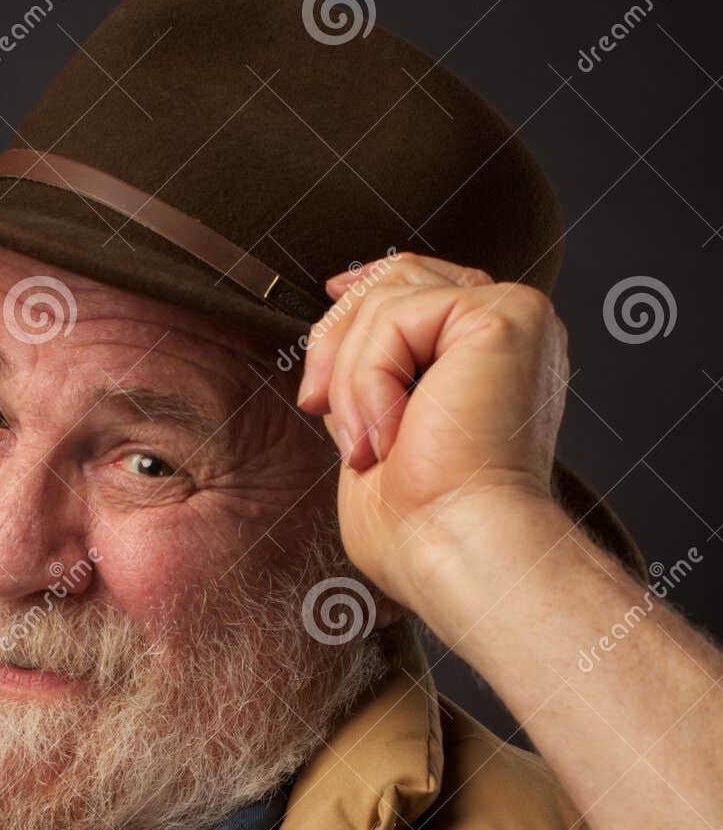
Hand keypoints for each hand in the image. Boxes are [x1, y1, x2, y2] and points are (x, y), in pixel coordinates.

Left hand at [296, 253, 570, 611]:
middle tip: (314, 404)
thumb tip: (333, 343)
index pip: (422, 284)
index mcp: (492, 355)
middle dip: (336, 335)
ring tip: (365, 448)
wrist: (460, 552)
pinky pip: (398, 315)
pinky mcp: (503, 319)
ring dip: (350, 379)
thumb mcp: (375, 434)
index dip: (366, 284)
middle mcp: (514, 326)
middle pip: (397, 277)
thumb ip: (367, 381)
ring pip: (387, 298)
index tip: (325, 300)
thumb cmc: (424, 527)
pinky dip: (370, 379)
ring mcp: (515, 316)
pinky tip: (388, 436)